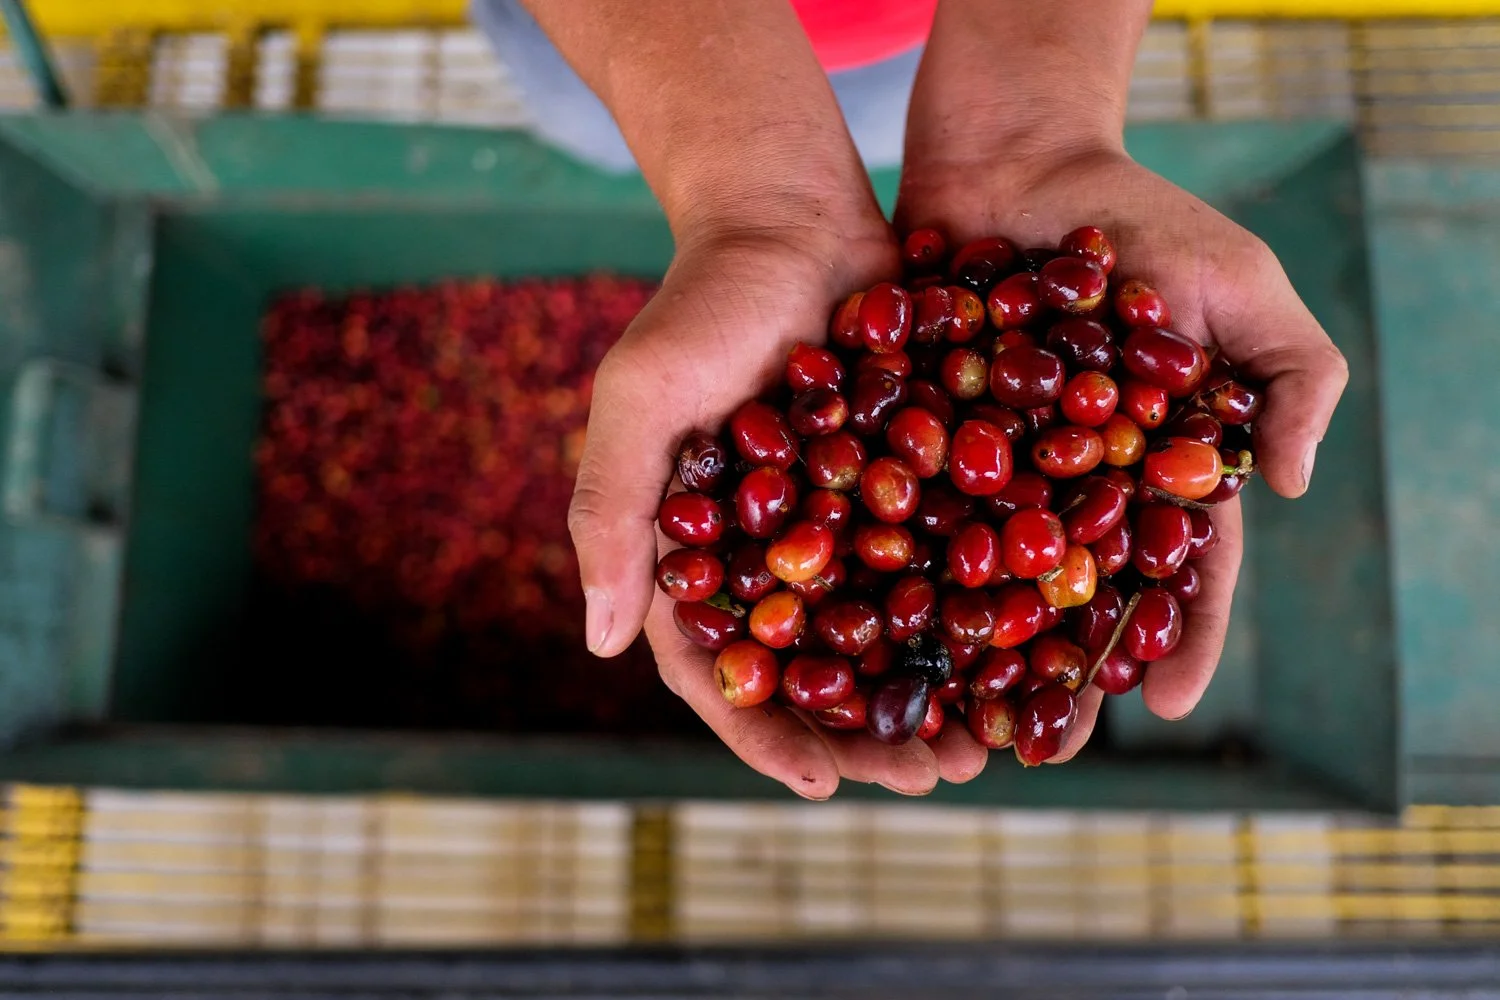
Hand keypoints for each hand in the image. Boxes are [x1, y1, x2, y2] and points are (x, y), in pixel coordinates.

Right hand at [570, 216, 989, 797]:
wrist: (794, 215)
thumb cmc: (702, 303)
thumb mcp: (641, 398)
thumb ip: (612, 510)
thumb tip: (600, 641)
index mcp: (695, 553)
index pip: (719, 670)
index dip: (765, 733)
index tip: (822, 785)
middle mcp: (769, 554)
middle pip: (814, 673)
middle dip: (867, 734)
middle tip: (929, 777)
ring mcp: (840, 524)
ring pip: (886, 634)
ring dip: (931, 691)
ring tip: (985, 744)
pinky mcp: (906, 483)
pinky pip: (941, 564)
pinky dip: (978, 612)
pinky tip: (1026, 651)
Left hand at [898, 145, 1348, 759]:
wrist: (1018, 155)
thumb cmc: (1144, 219)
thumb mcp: (1245, 285)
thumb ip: (1291, 378)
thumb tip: (1284, 487)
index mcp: (1151, 464)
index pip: (1175, 565)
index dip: (1176, 633)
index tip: (1166, 701)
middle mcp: (1068, 481)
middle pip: (1069, 592)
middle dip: (1061, 669)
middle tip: (1043, 748)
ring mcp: (990, 463)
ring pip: (981, 573)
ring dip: (971, 648)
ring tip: (956, 716)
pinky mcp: (916, 436)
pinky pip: (906, 513)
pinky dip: (893, 568)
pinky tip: (878, 628)